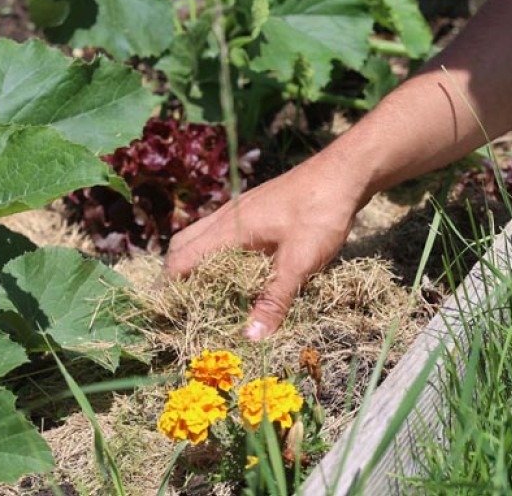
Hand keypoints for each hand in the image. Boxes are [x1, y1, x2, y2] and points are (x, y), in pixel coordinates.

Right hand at [164, 150, 364, 340]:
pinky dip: (214, 252)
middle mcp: (226, 217)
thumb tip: (251, 337)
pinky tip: (235, 268)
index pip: (181, 259)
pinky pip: (220, 232)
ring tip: (203, 292)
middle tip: (181, 306)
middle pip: (183, 245)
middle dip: (175, 275)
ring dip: (195, 262)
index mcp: (228, 229)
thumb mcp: (299, 262)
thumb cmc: (319, 214)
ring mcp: (239, 210)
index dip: (169, 287)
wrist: (343, 174)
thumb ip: (274, 299)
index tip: (168, 314)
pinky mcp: (254, 209)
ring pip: (200, 236)